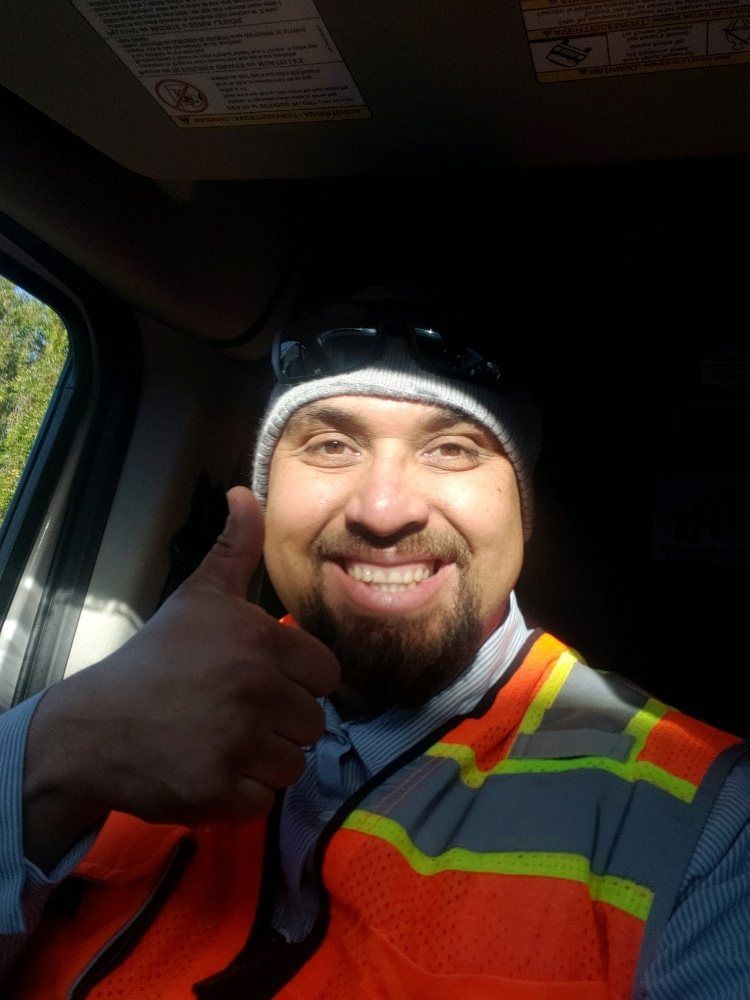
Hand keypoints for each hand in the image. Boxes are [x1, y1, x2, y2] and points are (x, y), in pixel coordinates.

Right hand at [23, 487, 339, 869]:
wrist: (93, 727)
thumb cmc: (155, 658)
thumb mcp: (199, 596)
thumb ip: (234, 548)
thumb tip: (244, 492)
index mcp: (261, 641)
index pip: (327, 675)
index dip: (299, 681)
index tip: (262, 682)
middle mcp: (256, 689)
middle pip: (314, 721)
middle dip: (282, 722)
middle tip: (236, 714)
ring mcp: (238, 743)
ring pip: (295, 763)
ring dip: (266, 760)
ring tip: (224, 742)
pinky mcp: (219, 791)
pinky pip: (264, 799)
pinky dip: (242, 794)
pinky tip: (210, 769)